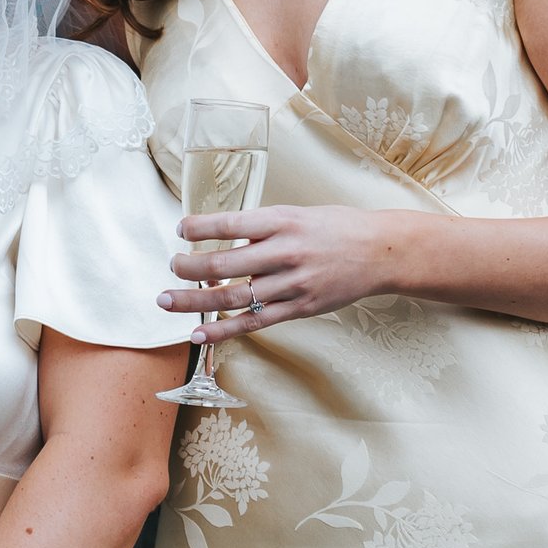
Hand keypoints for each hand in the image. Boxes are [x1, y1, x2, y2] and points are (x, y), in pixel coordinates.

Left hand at [163, 200, 409, 337]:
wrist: (381, 252)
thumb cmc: (337, 228)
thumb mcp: (298, 215)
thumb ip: (263, 228)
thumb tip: (224, 241)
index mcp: (282, 221)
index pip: (230, 224)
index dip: (198, 228)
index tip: (180, 230)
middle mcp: (284, 252)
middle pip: (224, 263)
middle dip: (188, 267)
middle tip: (171, 266)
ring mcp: (291, 283)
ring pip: (233, 296)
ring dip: (194, 300)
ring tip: (166, 301)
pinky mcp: (299, 308)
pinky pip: (254, 321)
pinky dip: (222, 329)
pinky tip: (198, 332)